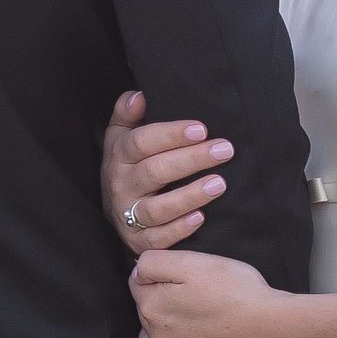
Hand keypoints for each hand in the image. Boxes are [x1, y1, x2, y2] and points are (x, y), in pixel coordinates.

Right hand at [103, 88, 233, 249]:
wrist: (111, 212)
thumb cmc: (127, 167)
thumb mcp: (120, 138)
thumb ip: (127, 114)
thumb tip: (138, 96)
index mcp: (118, 157)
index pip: (142, 142)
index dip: (171, 135)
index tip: (202, 129)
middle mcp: (121, 186)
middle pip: (155, 172)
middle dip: (191, 160)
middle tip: (224, 150)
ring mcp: (128, 216)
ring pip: (157, 208)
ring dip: (189, 196)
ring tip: (219, 184)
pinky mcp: (138, 241)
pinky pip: (158, 239)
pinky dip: (179, 230)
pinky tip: (201, 218)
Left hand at [131, 248, 290, 337]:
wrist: (272, 329)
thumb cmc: (237, 292)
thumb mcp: (193, 261)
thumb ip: (154, 263)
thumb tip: (136, 273)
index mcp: (153, 305)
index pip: (138, 284)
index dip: (158, 275)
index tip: (180, 274)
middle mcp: (156, 337)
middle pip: (145, 314)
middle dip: (160, 302)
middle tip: (191, 296)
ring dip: (158, 335)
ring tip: (186, 325)